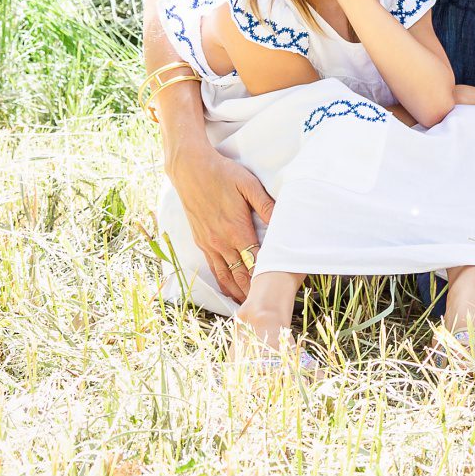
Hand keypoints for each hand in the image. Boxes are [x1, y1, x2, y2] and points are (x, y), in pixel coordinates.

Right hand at [167, 138, 275, 302]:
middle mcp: (222, 242)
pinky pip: (213, 268)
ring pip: (226, 276)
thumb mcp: (249, 185)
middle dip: (254, 291)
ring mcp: (210, 244)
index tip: (278, 289)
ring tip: (250, 304)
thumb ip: (266, 205)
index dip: (266, 277)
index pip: (256, 262)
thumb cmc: (223, 174)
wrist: (190, 170)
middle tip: (267, 305)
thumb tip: (284, 220)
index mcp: (236, 230)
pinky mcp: (201, 242)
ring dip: (238, 291)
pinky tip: (229, 289)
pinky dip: (222, 282)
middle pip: (241, 274)